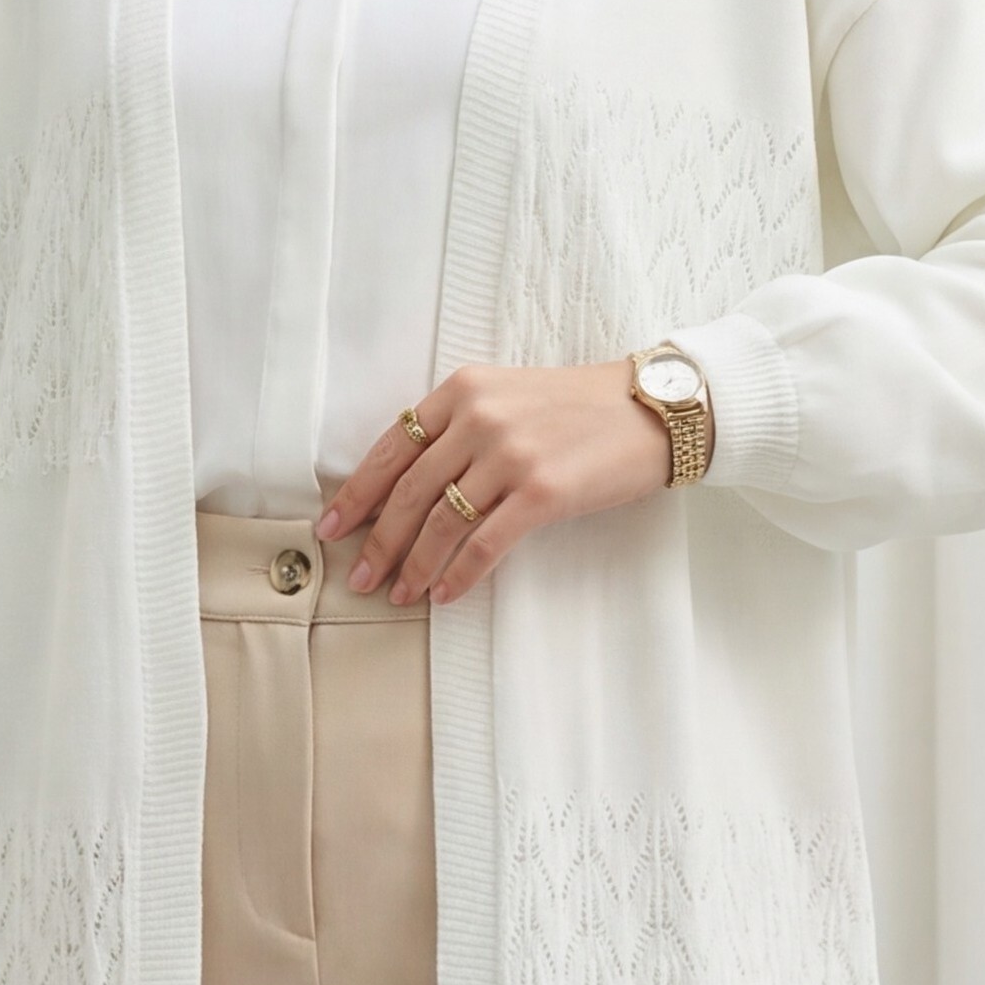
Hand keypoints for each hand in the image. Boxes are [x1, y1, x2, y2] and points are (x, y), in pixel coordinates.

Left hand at [315, 358, 674, 605]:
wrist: (651, 409)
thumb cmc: (580, 407)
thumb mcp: (508, 396)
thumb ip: (459, 426)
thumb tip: (408, 487)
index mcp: (463, 390)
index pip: (391, 447)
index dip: (357, 493)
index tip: (333, 527)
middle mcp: (480, 418)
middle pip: (409, 491)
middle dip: (377, 541)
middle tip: (359, 578)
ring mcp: (510, 454)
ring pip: (441, 522)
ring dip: (413, 565)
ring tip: (398, 595)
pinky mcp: (542, 492)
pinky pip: (485, 543)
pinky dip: (460, 574)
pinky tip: (444, 594)